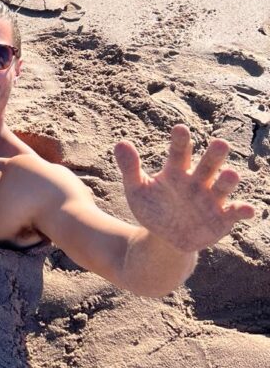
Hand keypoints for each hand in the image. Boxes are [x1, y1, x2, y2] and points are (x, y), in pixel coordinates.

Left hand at [114, 124, 254, 251]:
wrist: (164, 238)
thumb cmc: (153, 208)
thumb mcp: (137, 190)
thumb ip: (130, 168)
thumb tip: (120, 143)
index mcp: (177, 171)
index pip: (180, 152)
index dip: (180, 141)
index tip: (179, 129)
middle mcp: (198, 181)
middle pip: (208, 164)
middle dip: (214, 155)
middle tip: (219, 143)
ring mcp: (211, 199)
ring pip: (223, 186)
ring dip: (227, 180)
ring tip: (229, 174)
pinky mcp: (222, 219)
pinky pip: (234, 212)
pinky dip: (242, 210)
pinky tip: (248, 210)